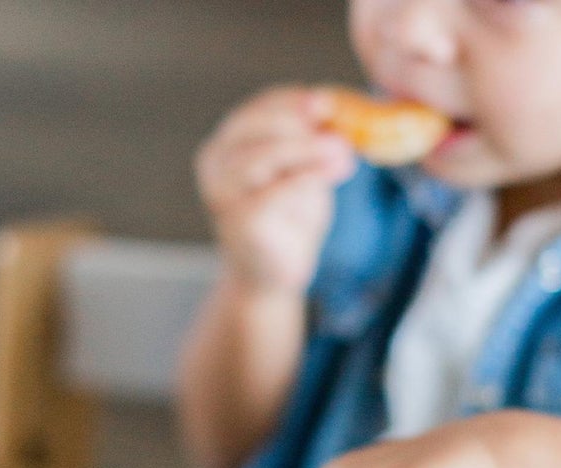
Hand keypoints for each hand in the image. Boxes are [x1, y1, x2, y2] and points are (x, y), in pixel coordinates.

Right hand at [195, 86, 355, 292]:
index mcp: (229, 141)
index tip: (331, 102)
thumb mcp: (304, 169)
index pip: (262, 107)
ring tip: (344, 150)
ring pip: (264, 154)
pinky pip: (276, 191)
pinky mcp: (238, 219)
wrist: (271, 275)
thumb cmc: (288, 219)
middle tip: (339, 124)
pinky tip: (335, 171)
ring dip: (307, 148)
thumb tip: (340, 112)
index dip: (297, 100)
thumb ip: (313, 142)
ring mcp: (222, 191)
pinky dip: (309, 177)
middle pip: (258, 124)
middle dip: (301, 120)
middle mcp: (216, 161)